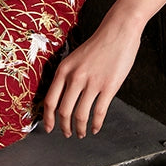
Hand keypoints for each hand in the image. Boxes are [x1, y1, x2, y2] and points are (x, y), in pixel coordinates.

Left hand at [42, 14, 141, 137]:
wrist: (117, 32)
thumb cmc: (97, 45)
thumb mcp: (74, 58)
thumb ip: (67, 77)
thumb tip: (62, 99)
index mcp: (63, 70)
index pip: (50, 100)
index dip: (48, 118)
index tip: (49, 128)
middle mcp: (75, 77)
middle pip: (64, 111)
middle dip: (64, 127)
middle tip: (66, 134)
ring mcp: (92, 83)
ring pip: (80, 115)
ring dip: (80, 129)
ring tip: (81, 134)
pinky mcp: (109, 87)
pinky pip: (99, 112)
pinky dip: (96, 124)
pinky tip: (95, 128)